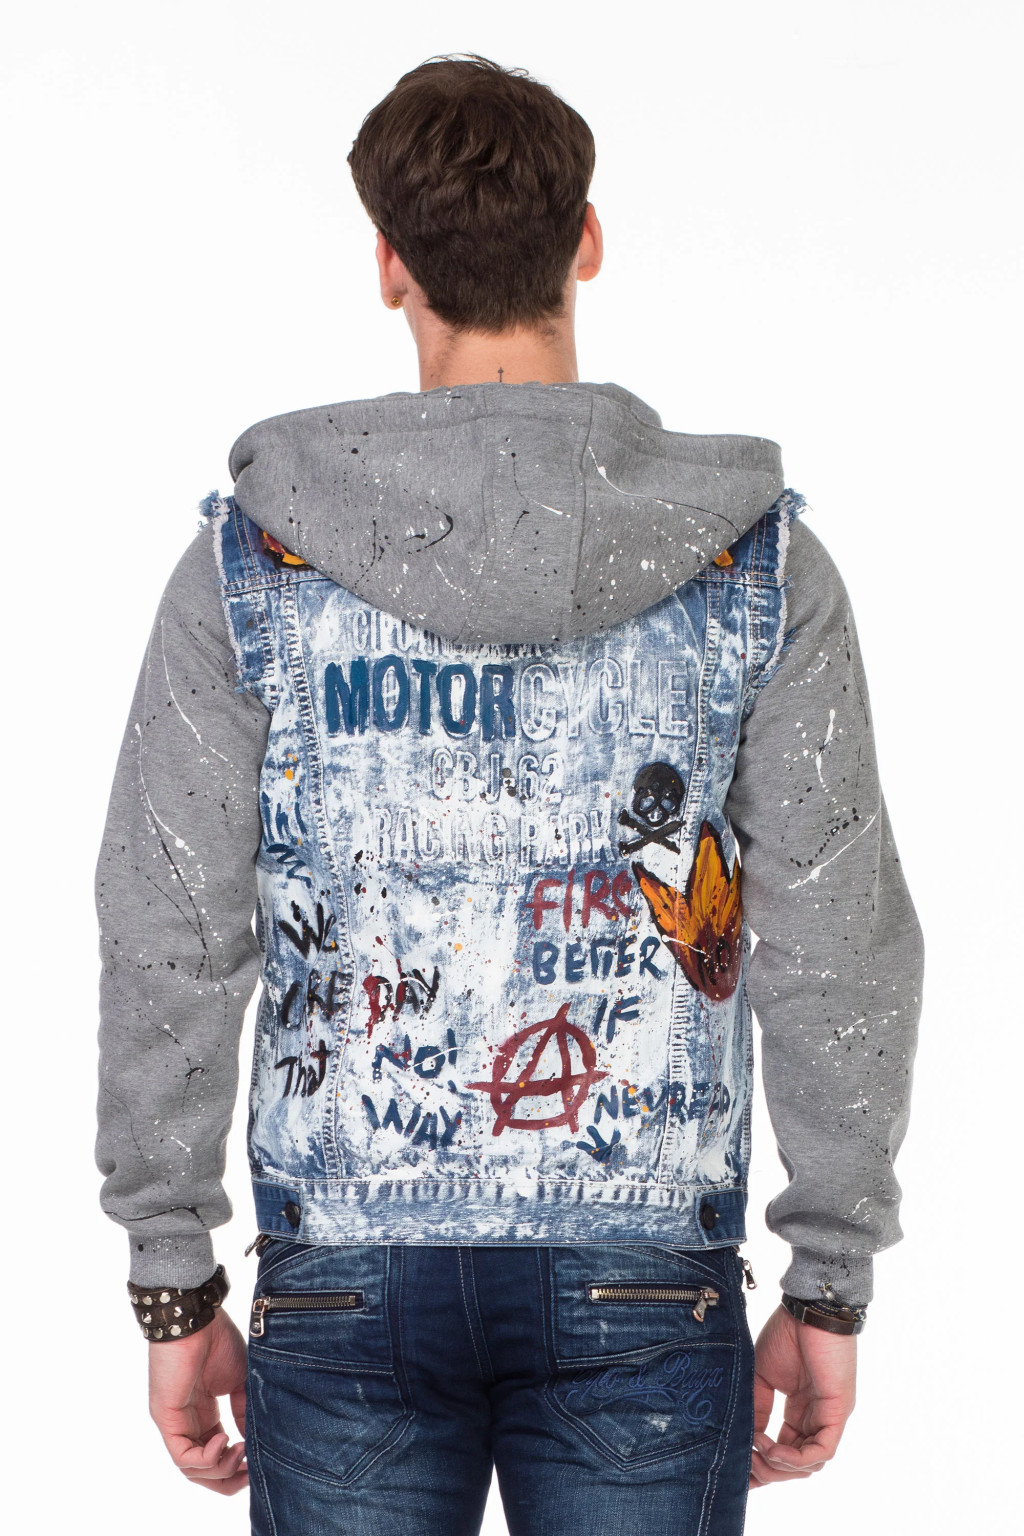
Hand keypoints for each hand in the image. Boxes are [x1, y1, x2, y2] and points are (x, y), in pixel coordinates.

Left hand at [148, 1306, 248, 1494]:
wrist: (197, 1317)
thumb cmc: (217, 1340)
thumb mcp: (240, 1381)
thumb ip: (244, 1411)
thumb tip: (254, 1441)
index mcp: (204, 1413)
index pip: (216, 1453)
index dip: (236, 1465)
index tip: (258, 1463)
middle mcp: (187, 1422)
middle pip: (202, 1470)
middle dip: (227, 1479)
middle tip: (250, 1474)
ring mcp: (174, 1422)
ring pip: (191, 1469)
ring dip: (220, 1469)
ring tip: (240, 1451)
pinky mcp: (166, 1418)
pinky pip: (182, 1456)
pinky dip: (206, 1458)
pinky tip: (224, 1441)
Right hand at [749, 1302, 855, 1489]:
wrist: (808, 1310)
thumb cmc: (788, 1334)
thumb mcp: (762, 1376)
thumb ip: (757, 1408)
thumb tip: (746, 1438)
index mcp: (799, 1410)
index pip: (784, 1449)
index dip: (762, 1463)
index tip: (739, 1470)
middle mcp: (816, 1418)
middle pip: (796, 1463)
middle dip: (769, 1470)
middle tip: (746, 1466)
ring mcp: (829, 1417)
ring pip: (810, 1464)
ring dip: (780, 1465)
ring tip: (758, 1451)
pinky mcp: (838, 1413)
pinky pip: (822, 1450)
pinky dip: (796, 1458)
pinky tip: (773, 1449)